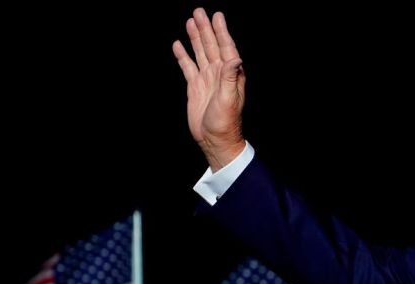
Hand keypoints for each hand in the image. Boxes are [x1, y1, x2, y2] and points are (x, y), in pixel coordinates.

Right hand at [172, 8, 245, 170]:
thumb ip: (230, 77)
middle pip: (211, 46)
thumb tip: (235, 57)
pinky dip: (183, 55)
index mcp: (229, 74)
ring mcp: (206, 79)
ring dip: (196, 37)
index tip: (217, 16)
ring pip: (200, 53)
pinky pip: (188, 67)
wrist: (214, 139)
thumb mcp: (228, 99)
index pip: (226, 48)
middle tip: (199, 11)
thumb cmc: (225, 122)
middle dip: (206, 28)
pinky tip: (178, 44)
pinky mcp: (195, 87)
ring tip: (190, 21)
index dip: (221, 32)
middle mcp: (218, 74)